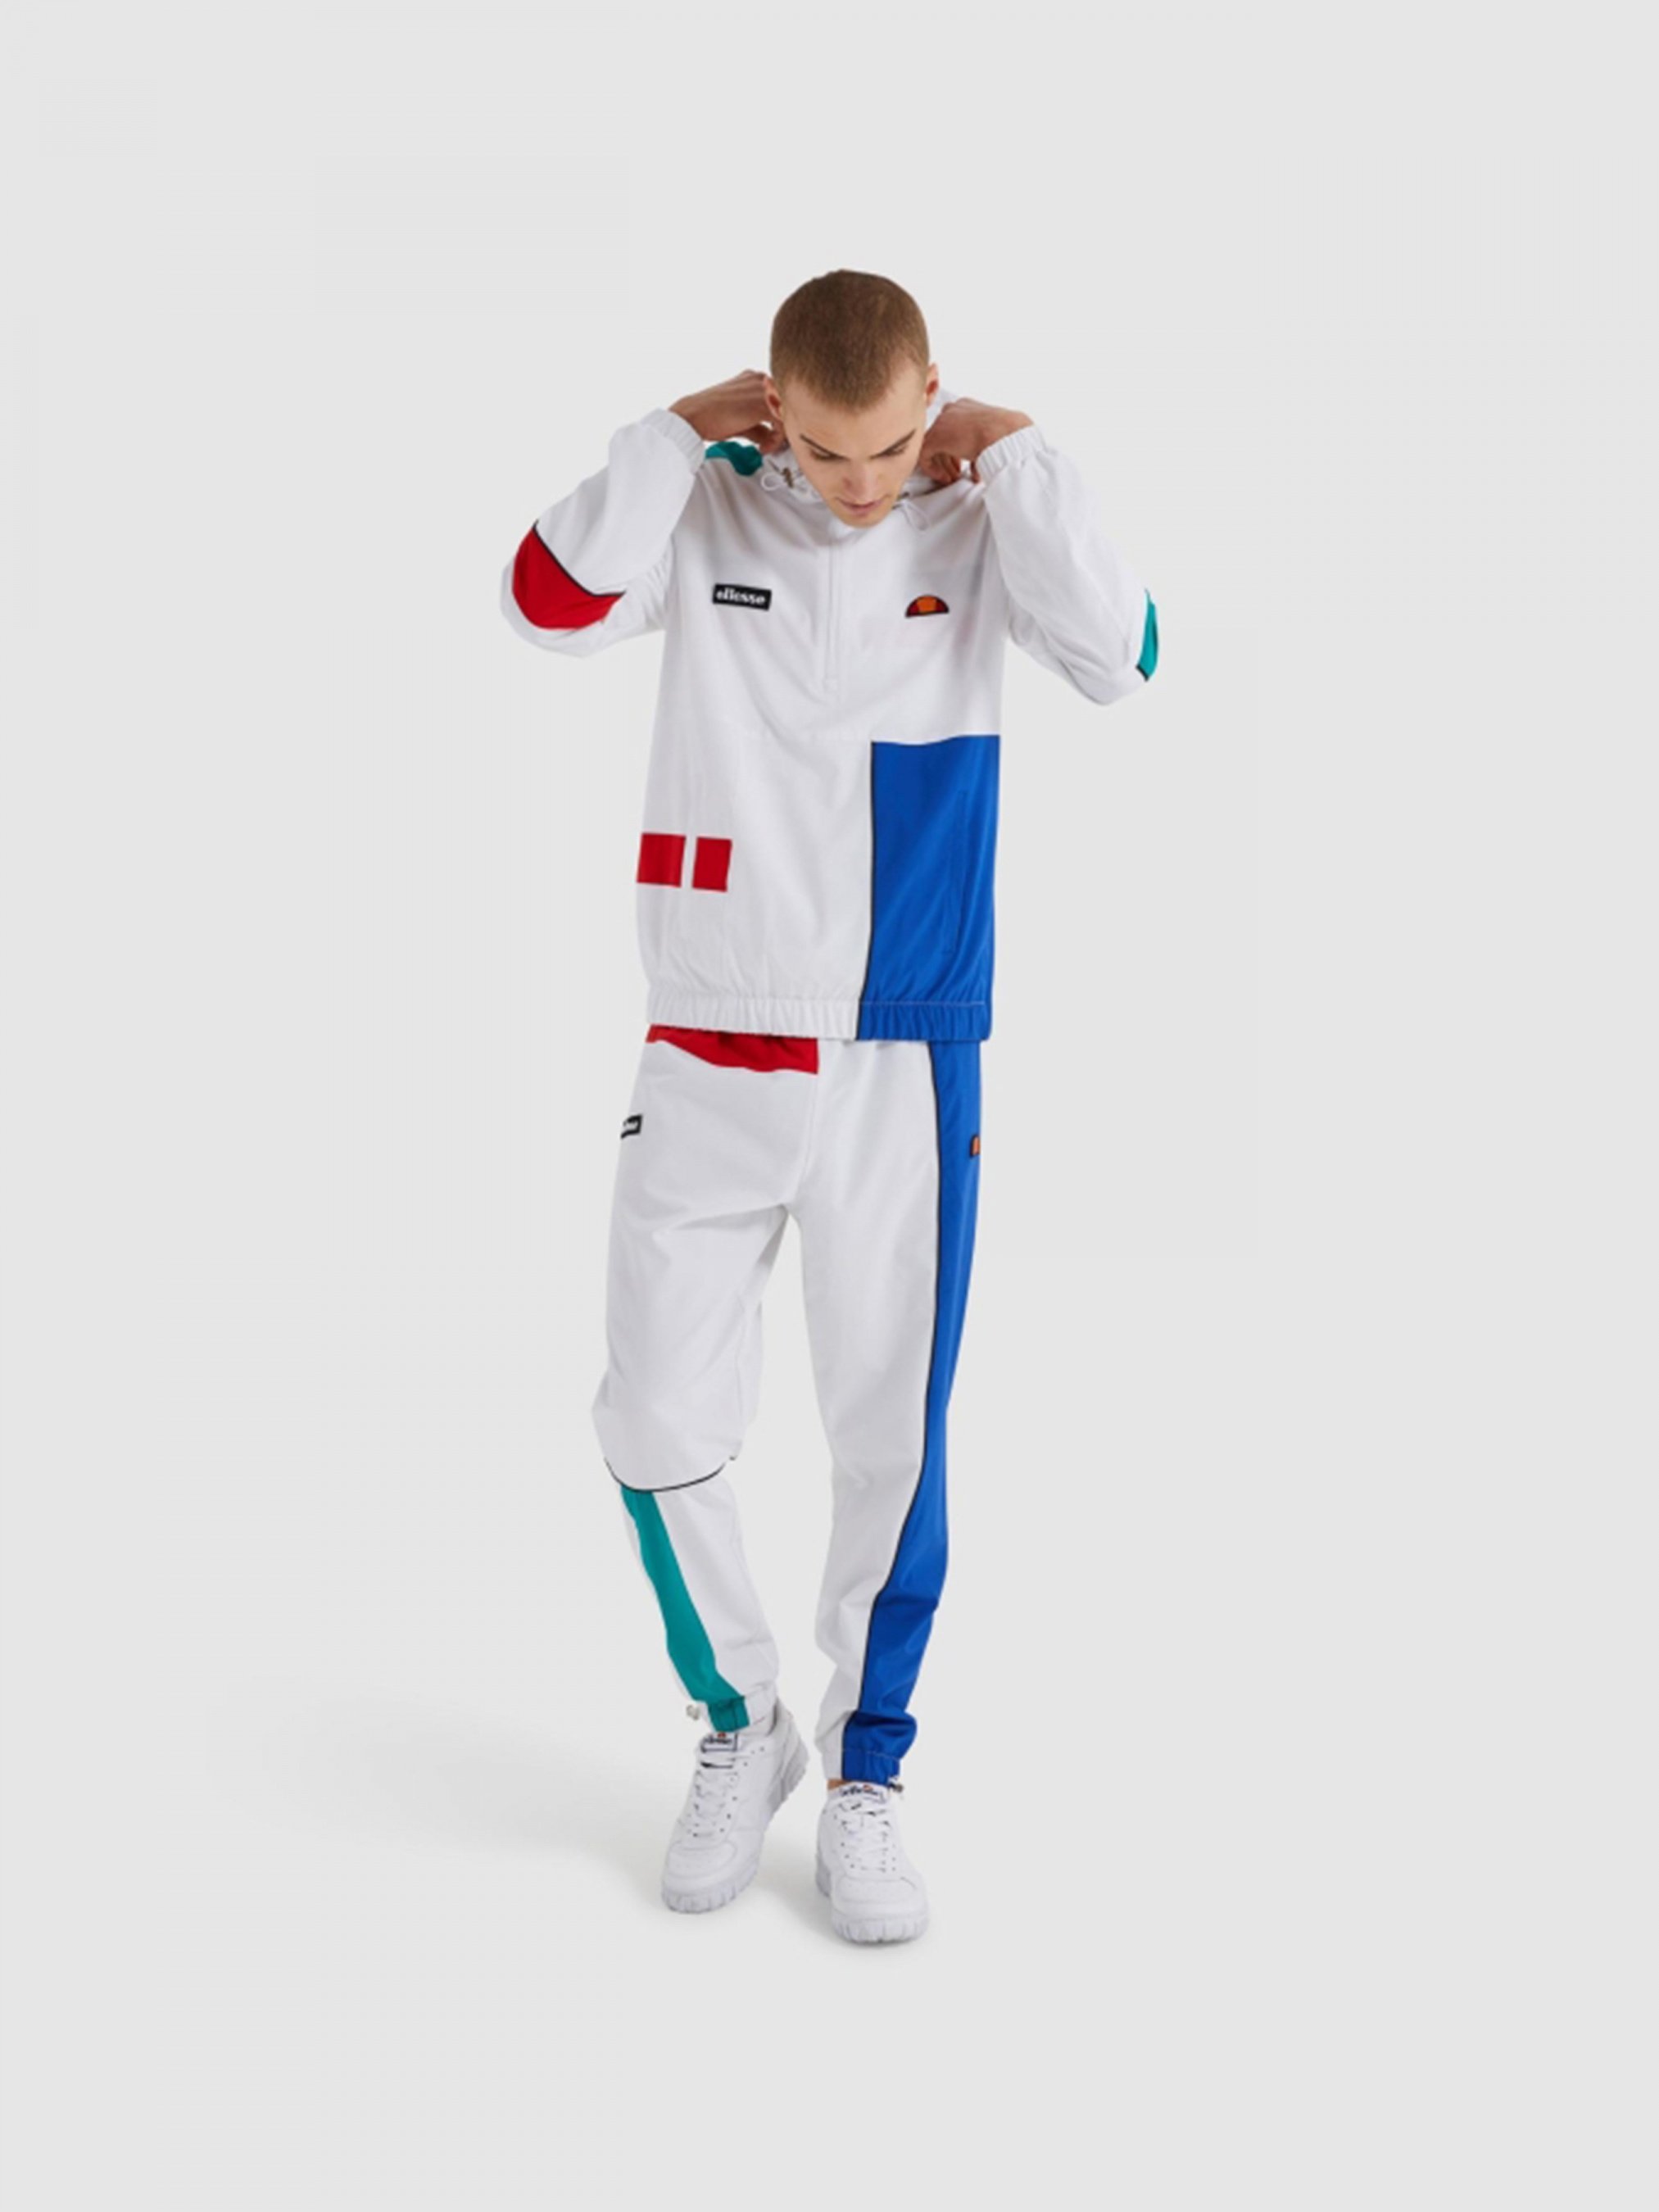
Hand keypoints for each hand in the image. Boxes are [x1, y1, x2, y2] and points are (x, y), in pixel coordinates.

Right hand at [669, 370, 787, 453]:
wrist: (693, 416)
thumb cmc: (709, 417)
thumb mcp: (739, 420)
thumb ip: (758, 427)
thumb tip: (769, 437)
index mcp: (754, 379)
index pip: (779, 399)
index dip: (779, 420)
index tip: (774, 436)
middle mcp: (760, 380)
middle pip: (785, 405)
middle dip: (782, 428)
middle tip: (774, 443)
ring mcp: (761, 389)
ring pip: (786, 413)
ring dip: (779, 435)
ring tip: (766, 447)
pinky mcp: (761, 404)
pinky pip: (781, 422)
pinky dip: (776, 439)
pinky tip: (763, 448)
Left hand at [917, 397, 1034, 484]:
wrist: (1005, 434)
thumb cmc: (1006, 435)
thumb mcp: (992, 436)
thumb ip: (979, 447)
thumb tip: (976, 466)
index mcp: (966, 407)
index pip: (952, 428)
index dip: (955, 450)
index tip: (961, 464)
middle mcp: (952, 410)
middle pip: (941, 437)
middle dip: (948, 459)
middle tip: (955, 473)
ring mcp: (942, 422)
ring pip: (932, 446)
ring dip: (942, 465)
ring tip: (951, 478)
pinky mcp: (936, 436)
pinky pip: (924, 454)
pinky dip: (931, 469)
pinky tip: (943, 477)